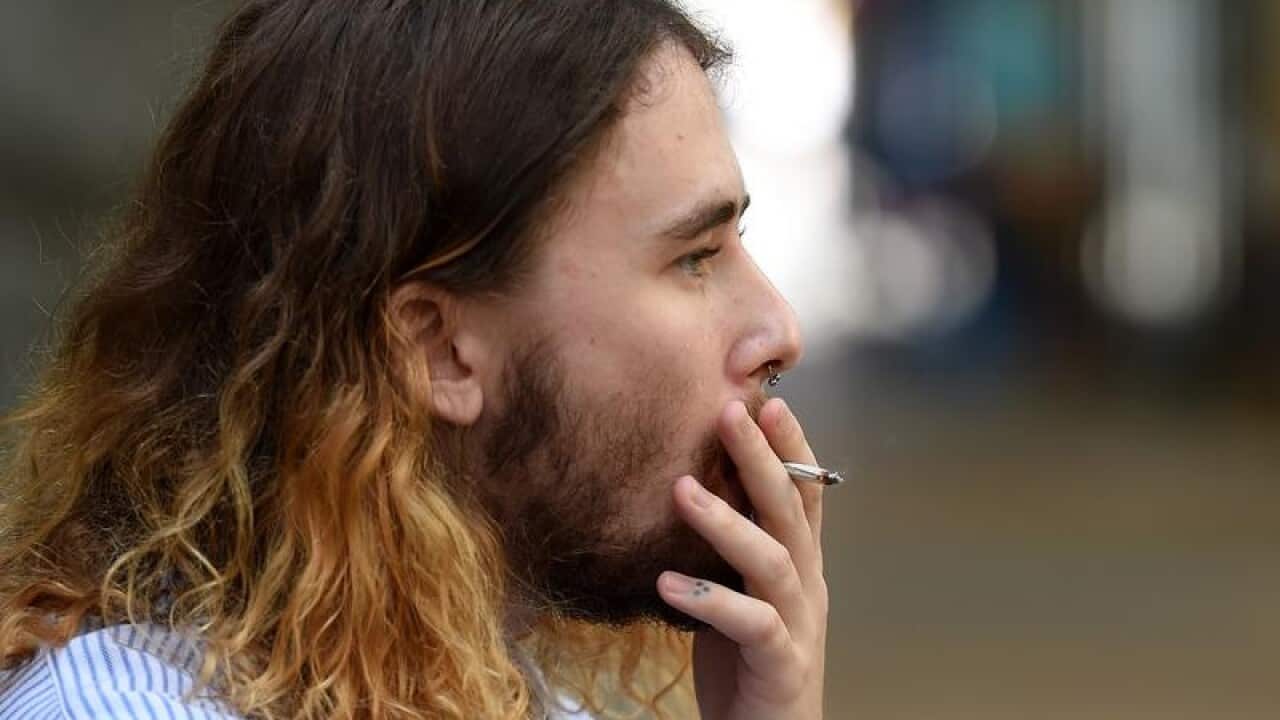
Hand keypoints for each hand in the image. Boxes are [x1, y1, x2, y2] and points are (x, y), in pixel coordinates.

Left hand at [658, 398, 827, 719]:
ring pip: (771, 559)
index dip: (789, 445)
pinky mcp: (780, 662)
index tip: (762, 400)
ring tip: (681, 490)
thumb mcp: (738, 587)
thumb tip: (687, 481)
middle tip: (729, 412)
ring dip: (727, 521)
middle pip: (790, 509)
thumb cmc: (746, 660)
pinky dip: (708, 599)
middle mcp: (807, 583)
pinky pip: (750, 624)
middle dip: (761, 458)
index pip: (803, 490)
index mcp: (799, 560)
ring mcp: (798, 621)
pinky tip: (665, 582)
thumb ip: (729, 544)